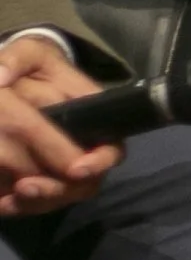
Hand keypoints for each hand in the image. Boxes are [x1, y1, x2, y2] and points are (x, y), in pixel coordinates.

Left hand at [0, 35, 117, 219]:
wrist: (19, 78)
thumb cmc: (30, 64)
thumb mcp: (28, 53)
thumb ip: (17, 59)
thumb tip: (1, 78)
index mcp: (91, 114)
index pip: (111, 147)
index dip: (99, 162)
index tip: (76, 169)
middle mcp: (84, 145)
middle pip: (86, 182)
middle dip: (58, 190)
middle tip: (26, 188)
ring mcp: (62, 164)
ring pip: (62, 196)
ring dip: (38, 203)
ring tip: (10, 200)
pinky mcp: (41, 175)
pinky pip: (38, 200)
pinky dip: (20, 206)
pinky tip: (2, 203)